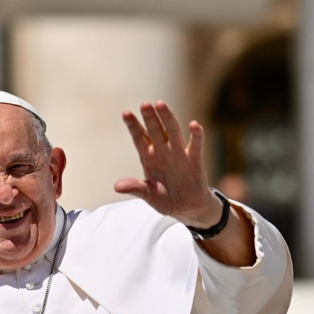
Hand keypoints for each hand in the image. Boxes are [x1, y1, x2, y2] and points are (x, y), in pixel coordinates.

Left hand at [113, 101, 217, 228]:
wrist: (188, 208)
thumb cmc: (166, 199)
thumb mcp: (149, 196)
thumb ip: (136, 188)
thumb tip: (117, 186)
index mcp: (149, 158)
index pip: (139, 138)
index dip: (133, 126)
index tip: (125, 113)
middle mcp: (163, 151)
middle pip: (155, 130)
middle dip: (150, 118)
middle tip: (144, 104)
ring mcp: (179, 154)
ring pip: (173, 132)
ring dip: (168, 118)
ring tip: (161, 105)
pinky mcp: (195, 160)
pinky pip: (195, 145)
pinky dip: (196, 135)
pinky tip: (194, 125)